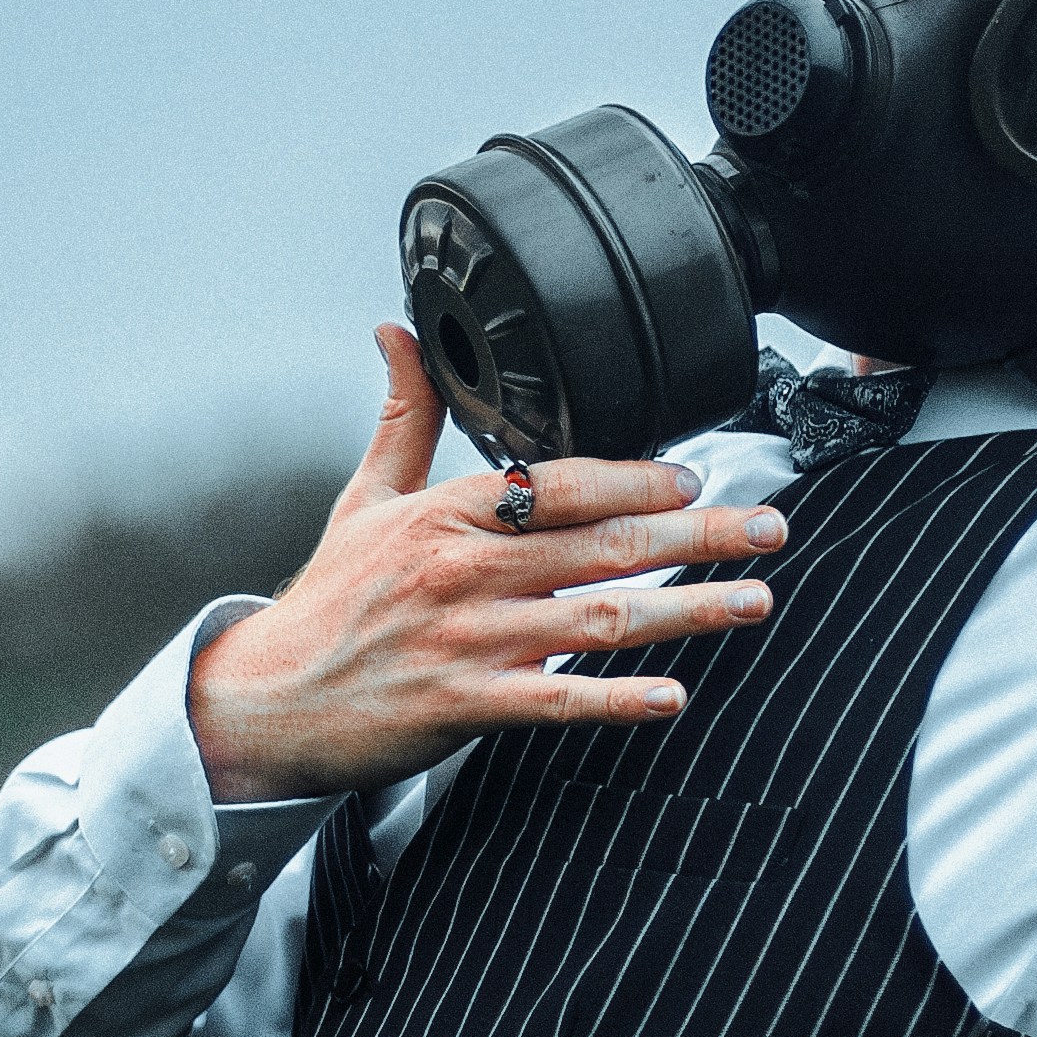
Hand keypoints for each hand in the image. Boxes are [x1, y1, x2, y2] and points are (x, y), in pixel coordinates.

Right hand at [185, 331, 783, 800]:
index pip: (558, 485)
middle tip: (770, 527)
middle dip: (698, 537)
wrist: (267, 700)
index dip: (634, 481)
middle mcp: (463, 571)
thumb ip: (403, 416)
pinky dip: (615, 699)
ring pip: (597, 618)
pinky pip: (555, 701)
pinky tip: (670, 696)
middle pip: (601, 547)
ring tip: (754, 600)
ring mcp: (467, 640)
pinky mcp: (464, 705)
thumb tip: (398, 330)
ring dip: (686, 610)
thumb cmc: (327, 602)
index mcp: (446, 514)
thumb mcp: (363, 498)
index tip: (696, 480)